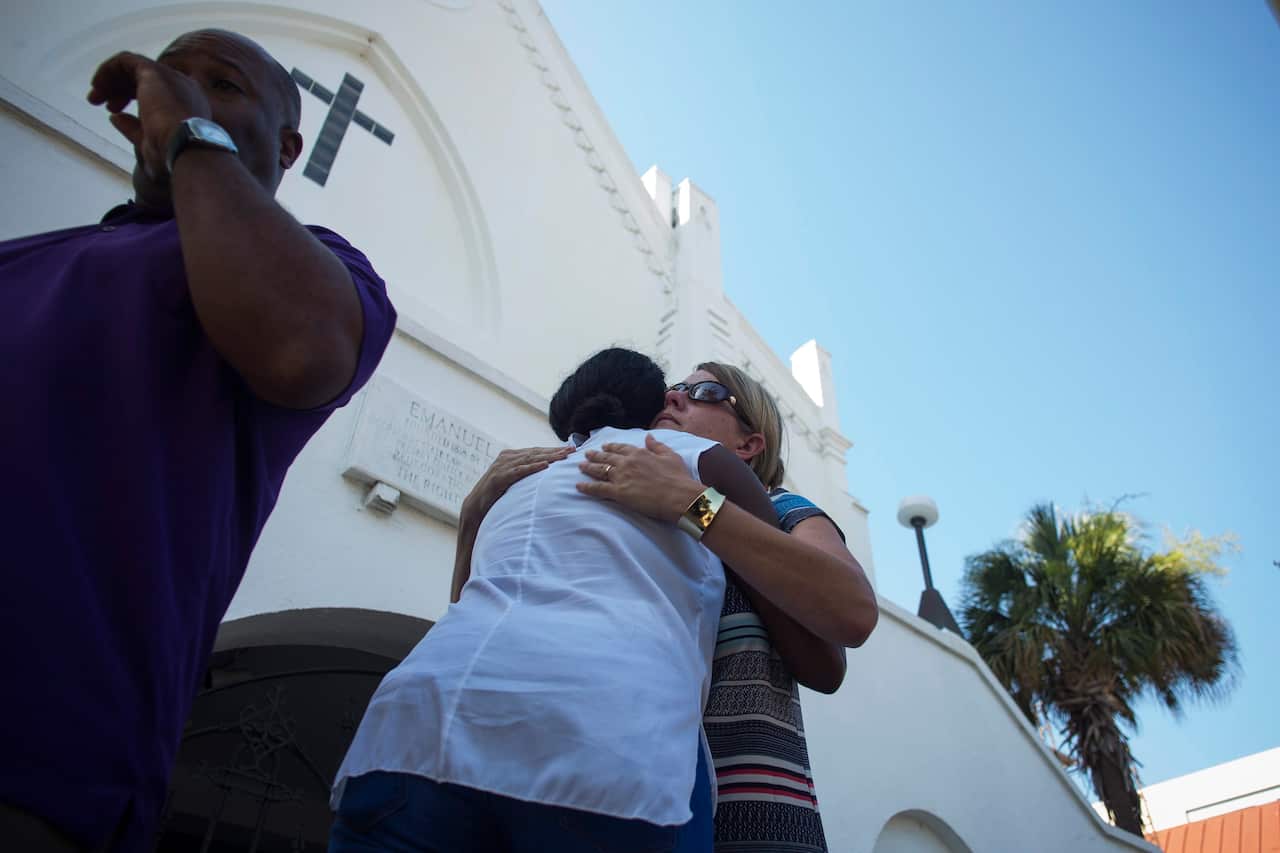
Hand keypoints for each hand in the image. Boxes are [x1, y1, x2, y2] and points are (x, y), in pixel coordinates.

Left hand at [87, 51, 211, 179]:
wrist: (187, 147)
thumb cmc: (174, 154)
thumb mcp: (150, 143)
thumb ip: (133, 128)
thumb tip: (116, 118)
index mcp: (188, 103)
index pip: (157, 91)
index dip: (131, 97)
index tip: (113, 112)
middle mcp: (183, 86)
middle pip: (144, 79)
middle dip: (118, 89)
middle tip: (100, 104)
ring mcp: (170, 76)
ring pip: (134, 68)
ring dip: (110, 79)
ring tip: (94, 97)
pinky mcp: (154, 71)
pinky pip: (126, 61)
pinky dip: (109, 68)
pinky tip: (97, 84)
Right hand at [460, 446, 572, 524]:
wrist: (475, 506)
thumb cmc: (496, 494)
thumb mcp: (512, 480)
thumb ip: (525, 473)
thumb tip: (545, 471)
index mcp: (510, 456)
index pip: (536, 451)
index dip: (553, 450)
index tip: (571, 449)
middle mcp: (506, 458)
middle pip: (536, 453)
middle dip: (555, 451)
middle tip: (573, 450)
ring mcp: (502, 466)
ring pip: (529, 459)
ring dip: (548, 457)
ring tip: (563, 456)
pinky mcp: (499, 477)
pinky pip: (519, 471)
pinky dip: (533, 467)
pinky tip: (546, 466)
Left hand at [577, 434, 704, 523]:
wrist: (679, 495)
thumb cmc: (678, 477)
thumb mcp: (670, 456)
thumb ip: (657, 446)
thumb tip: (648, 437)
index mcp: (639, 453)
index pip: (621, 448)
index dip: (611, 447)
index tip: (605, 446)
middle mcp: (627, 463)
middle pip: (607, 457)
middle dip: (595, 455)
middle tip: (587, 454)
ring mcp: (621, 477)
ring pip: (600, 470)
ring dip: (588, 468)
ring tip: (580, 466)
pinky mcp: (618, 492)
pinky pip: (598, 488)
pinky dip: (587, 487)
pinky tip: (579, 486)